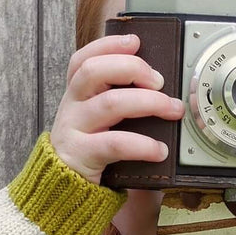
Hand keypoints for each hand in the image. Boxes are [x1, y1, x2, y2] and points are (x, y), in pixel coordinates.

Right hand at [50, 34, 184, 183]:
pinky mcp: (82, 156)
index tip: (135, 41)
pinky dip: (143, 144)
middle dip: (131, 68)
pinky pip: (115, 143)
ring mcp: (74, 131)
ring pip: (109, 103)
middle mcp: (71, 108)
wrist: (63, 193)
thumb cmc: (91, 154)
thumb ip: (122, 104)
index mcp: (76, 96)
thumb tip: (164, 91)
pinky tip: (159, 150)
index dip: (107, 45)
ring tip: (172, 110)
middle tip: (159, 81)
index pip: (82, 60)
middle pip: (93, 71)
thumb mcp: (101, 124)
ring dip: (148, 102)